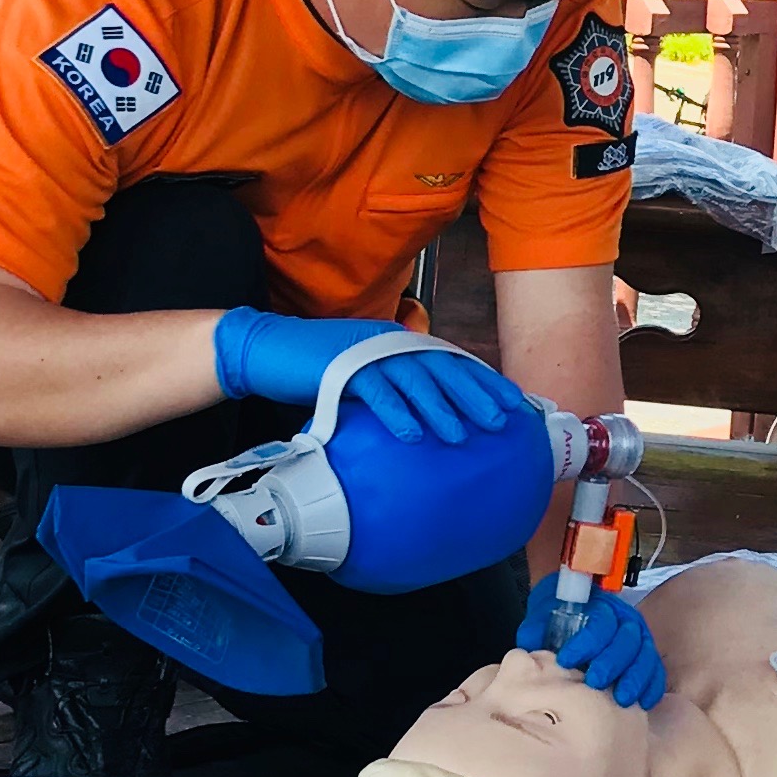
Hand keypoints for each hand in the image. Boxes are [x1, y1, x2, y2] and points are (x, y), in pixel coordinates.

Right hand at [212, 309, 531, 444]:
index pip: (451, 360)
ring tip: (461, 435)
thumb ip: (394, 389)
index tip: (511, 402)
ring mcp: (366, 351)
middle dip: (475, 394)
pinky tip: (412, 435)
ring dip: (441, 408)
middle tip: (500, 421)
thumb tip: (426, 421)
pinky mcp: (340, 366)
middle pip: (443, 367)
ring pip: (414, 379)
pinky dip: (396, 413)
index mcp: (399, 341)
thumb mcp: (363, 376)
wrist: (265, 351)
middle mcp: (389, 341)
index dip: (483, 380)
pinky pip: (375, 391)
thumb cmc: (316, 368)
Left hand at [522, 572, 665, 708]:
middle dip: (612, 662)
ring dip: (635, 678)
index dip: (586, 642)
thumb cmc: (558, 617)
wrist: (573, 615)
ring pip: (645, 657)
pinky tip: (643, 703)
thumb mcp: (543, 615)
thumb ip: (536, 628)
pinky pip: (657, 673)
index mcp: (602, 608)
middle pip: (627, 640)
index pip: (600, 623)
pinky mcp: (647, 659)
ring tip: (622, 700)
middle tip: (595, 682)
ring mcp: (640, 640)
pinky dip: (652, 687)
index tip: (566, 660)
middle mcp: (625, 621)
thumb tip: (528, 646)